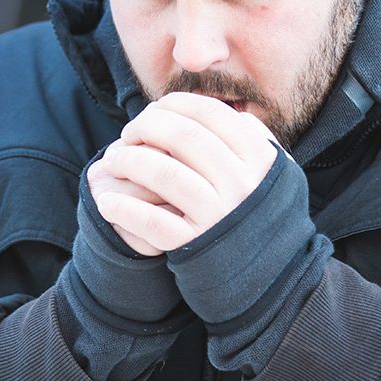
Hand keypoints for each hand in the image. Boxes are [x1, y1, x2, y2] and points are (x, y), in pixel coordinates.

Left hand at [93, 92, 278, 252]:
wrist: (268, 275)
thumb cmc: (260, 213)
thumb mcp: (272, 173)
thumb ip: (256, 141)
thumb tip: (236, 113)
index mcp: (258, 158)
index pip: (209, 113)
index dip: (174, 105)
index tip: (153, 111)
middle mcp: (242, 184)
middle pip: (183, 136)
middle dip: (146, 127)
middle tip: (128, 133)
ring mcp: (219, 215)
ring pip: (164, 172)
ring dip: (129, 161)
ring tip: (114, 162)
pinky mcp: (196, 244)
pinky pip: (152, 222)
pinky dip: (124, 210)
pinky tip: (107, 203)